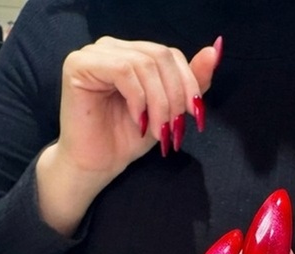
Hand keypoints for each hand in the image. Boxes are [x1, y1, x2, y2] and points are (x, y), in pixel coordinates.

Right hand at [37, 36, 218, 234]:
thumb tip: (215, 50)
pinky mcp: (79, 65)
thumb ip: (191, 82)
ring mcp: (95, 53)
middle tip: (175, 129)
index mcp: (134, 54)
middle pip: (161, 57)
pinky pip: (122, 71)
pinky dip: (138, 99)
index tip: (196, 117)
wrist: (99, 163)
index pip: (171, 55)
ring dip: (159, 103)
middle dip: (175, 97)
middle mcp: (114, 48)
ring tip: (158, 131)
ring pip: (145, 65)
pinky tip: (138, 121)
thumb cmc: (129, 138)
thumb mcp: (170, 110)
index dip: (190, 84)